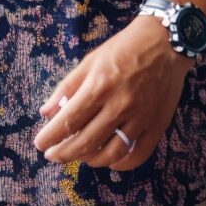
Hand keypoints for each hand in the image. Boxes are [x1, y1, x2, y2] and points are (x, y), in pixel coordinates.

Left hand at [33, 15, 189, 170]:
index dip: (51, 137)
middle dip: (64, 153)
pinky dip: (121, 163)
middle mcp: (119, 106)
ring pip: (111, 153)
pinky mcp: (157, 125)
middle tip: (52, 156)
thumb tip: (46, 113)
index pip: (69, 121)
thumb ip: (67, 88)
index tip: (40, 144)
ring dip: (90, 159)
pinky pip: (138, 154)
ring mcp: (140, 118)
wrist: (165, 42)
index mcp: (99, 87)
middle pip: (86, 142)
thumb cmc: (122, 49)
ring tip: (80, 156)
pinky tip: (110, 161)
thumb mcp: (90, 61)